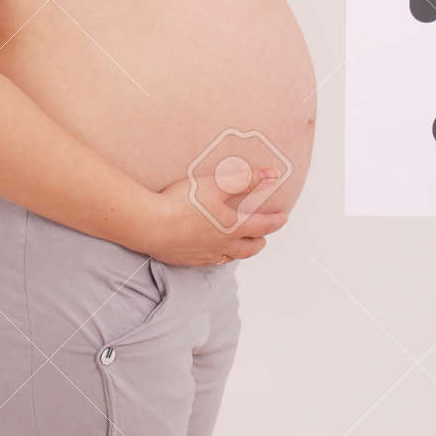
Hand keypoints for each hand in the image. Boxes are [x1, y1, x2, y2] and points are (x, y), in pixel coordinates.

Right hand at [146, 166, 289, 266]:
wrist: (151, 225)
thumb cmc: (183, 203)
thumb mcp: (218, 184)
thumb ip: (246, 179)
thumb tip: (272, 175)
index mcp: (233, 227)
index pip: (262, 225)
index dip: (275, 221)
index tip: (283, 218)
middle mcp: (222, 245)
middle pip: (248, 248)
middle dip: (259, 242)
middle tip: (263, 237)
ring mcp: (204, 254)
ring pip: (229, 257)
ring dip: (238, 251)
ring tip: (239, 246)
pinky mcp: (186, 259)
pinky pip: (208, 261)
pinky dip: (216, 256)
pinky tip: (210, 252)